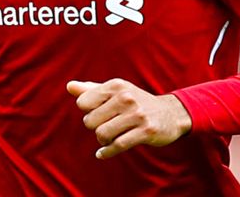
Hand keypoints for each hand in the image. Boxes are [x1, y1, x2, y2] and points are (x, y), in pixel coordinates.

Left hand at [66, 78, 191, 159]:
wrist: (170, 113)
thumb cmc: (135, 102)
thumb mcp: (115, 91)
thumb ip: (91, 90)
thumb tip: (69, 86)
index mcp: (116, 85)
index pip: (83, 102)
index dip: (87, 112)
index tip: (98, 114)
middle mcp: (126, 97)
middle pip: (90, 121)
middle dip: (95, 128)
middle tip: (105, 127)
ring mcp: (137, 114)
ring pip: (102, 134)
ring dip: (102, 141)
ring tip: (109, 137)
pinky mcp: (146, 131)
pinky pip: (118, 145)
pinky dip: (107, 152)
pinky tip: (102, 154)